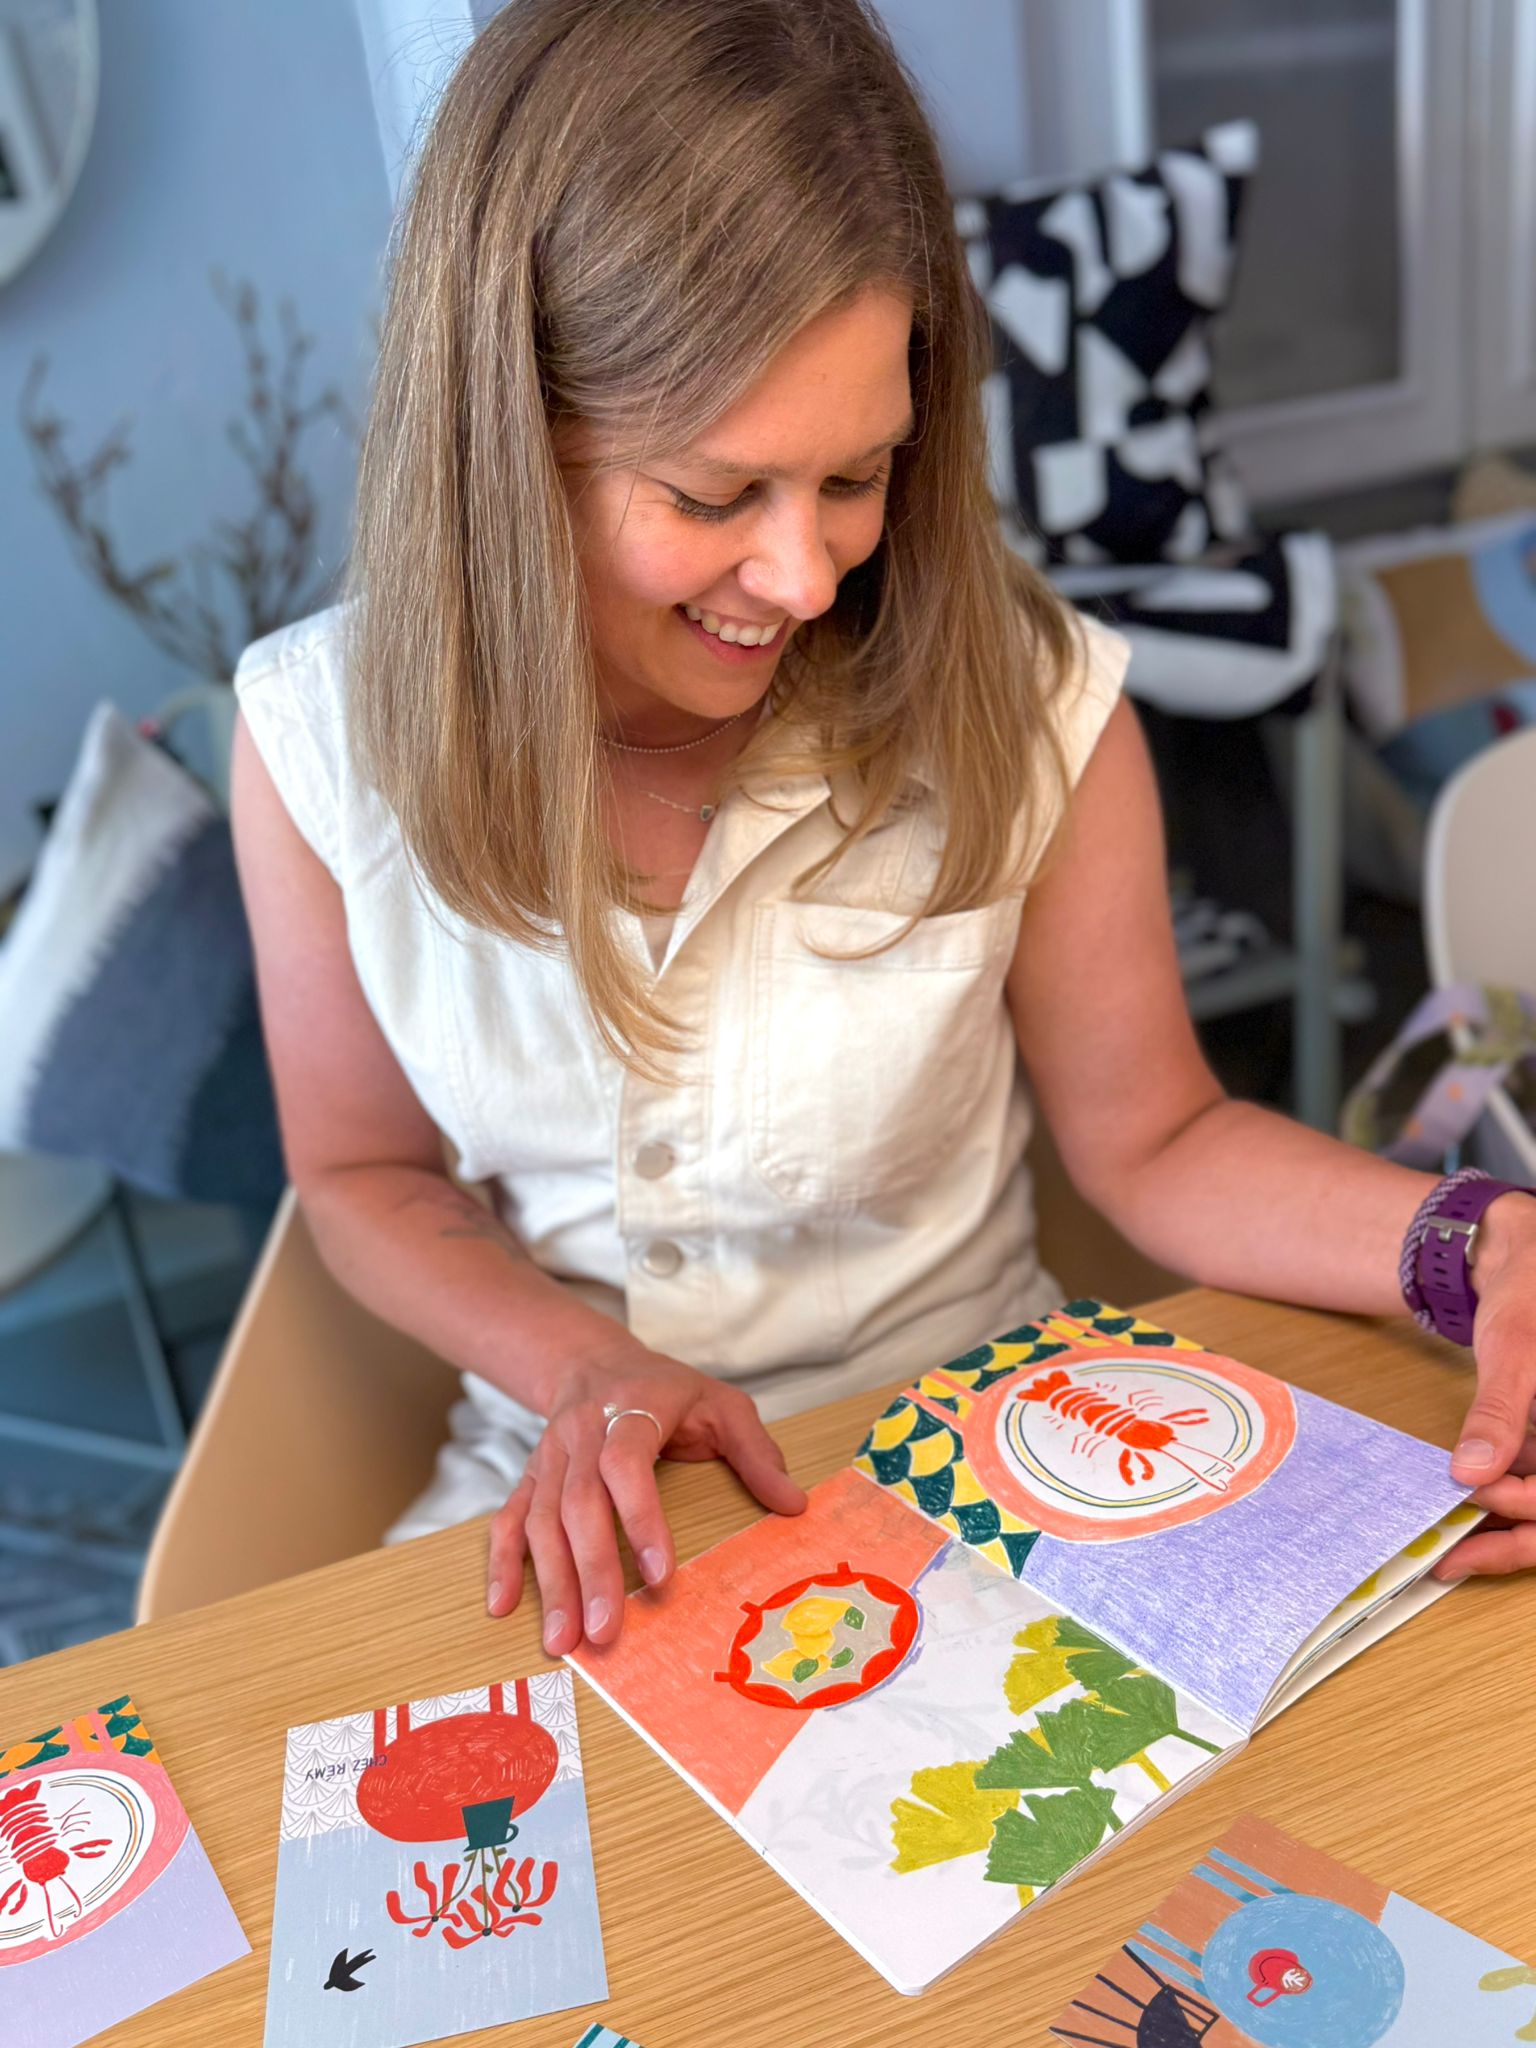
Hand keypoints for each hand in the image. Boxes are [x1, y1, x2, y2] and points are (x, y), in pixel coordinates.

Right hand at [485, 1338, 805, 1650]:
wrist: (594, 1363)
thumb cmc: (666, 1391)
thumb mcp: (720, 1404)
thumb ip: (756, 1451)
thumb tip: (793, 1504)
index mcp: (631, 1409)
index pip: (626, 1465)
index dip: (640, 1518)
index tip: (661, 1576)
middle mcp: (581, 1434)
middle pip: (577, 1504)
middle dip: (591, 1571)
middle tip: (606, 1631)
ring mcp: (549, 1458)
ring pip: (541, 1521)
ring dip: (550, 1583)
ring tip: (564, 1641)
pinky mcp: (530, 1477)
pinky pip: (509, 1520)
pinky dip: (503, 1563)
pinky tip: (503, 1608)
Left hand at [1436, 1191, 1535, 1579]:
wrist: (1528, 1256)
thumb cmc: (1532, 1291)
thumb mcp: (1514, 1347)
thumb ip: (1498, 1411)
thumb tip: (1470, 1473)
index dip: (1524, 1505)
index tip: (1473, 1495)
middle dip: (1513, 1540)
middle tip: (1453, 1558)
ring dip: (1507, 1527)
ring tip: (1450, 1548)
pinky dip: (1505, 1498)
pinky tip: (1465, 1508)